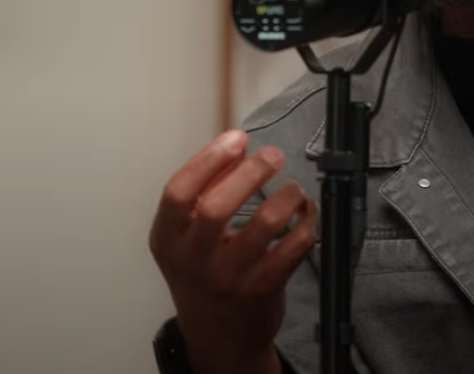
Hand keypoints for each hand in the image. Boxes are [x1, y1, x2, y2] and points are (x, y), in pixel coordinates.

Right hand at [150, 129, 315, 373]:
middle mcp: (192, 261)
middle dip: (250, 172)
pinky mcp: (262, 291)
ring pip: (263, 224)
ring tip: (293, 187)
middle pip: (216, 207)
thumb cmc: (203, 274)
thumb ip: (207, 190)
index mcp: (168, 240)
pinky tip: (305, 213)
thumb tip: (236, 147)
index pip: (177, 193)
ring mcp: (227, 279)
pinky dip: (306, 222)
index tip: (236, 139)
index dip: (208, 160)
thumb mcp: (188, 236)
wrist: (218, 336)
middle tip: (272, 155)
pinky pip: (293, 247)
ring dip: (286, 196)